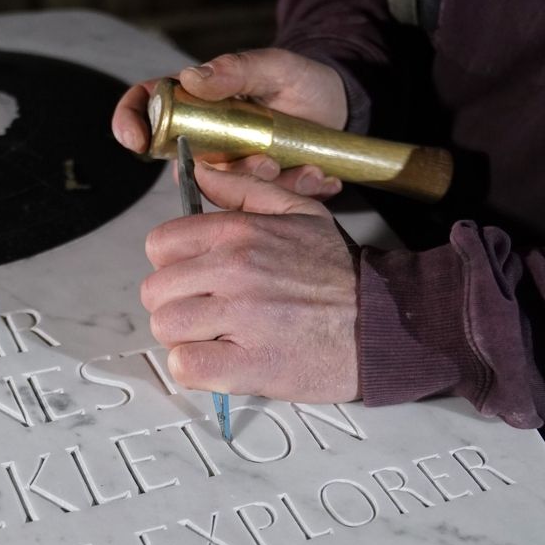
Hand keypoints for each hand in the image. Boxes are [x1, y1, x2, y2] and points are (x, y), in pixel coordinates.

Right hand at [112, 48, 347, 197]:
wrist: (337, 110)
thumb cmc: (300, 83)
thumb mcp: (275, 67)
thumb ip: (236, 69)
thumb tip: (193, 77)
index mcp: (195, 103)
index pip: (144, 107)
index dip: (129, 122)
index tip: (136, 139)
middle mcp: (204, 140)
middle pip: (185, 167)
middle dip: (228, 174)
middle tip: (267, 161)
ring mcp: (227, 169)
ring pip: (225, 193)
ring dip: (265, 186)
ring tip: (303, 168)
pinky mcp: (252, 191)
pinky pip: (259, 205)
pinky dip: (291, 193)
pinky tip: (315, 177)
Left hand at [140, 166, 358, 402]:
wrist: (388, 321)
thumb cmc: (341, 274)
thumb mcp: (299, 212)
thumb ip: (242, 190)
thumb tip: (199, 174)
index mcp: (240, 233)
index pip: (161, 244)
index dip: (171, 265)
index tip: (192, 279)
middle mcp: (236, 270)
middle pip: (156, 290)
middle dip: (175, 304)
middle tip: (205, 314)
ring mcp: (242, 318)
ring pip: (167, 328)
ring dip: (184, 339)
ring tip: (215, 339)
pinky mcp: (251, 364)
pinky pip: (187, 367)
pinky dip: (194, 370)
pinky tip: (218, 363)